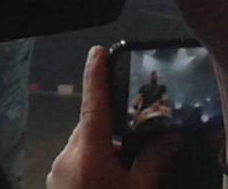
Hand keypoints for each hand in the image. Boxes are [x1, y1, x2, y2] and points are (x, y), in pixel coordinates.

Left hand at [47, 46, 182, 188]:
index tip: (98, 51)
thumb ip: (155, 160)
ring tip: (125, 172)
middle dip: (112, 128)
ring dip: (104, 150)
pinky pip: (76, 162)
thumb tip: (171, 135)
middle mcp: (67, 157)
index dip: (96, 75)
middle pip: (91, 127)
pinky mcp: (56, 184)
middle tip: (137, 141)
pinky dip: (93, 164)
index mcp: (88, 154)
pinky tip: (110, 181)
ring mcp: (57, 171)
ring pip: (85, 146)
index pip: (93, 104)